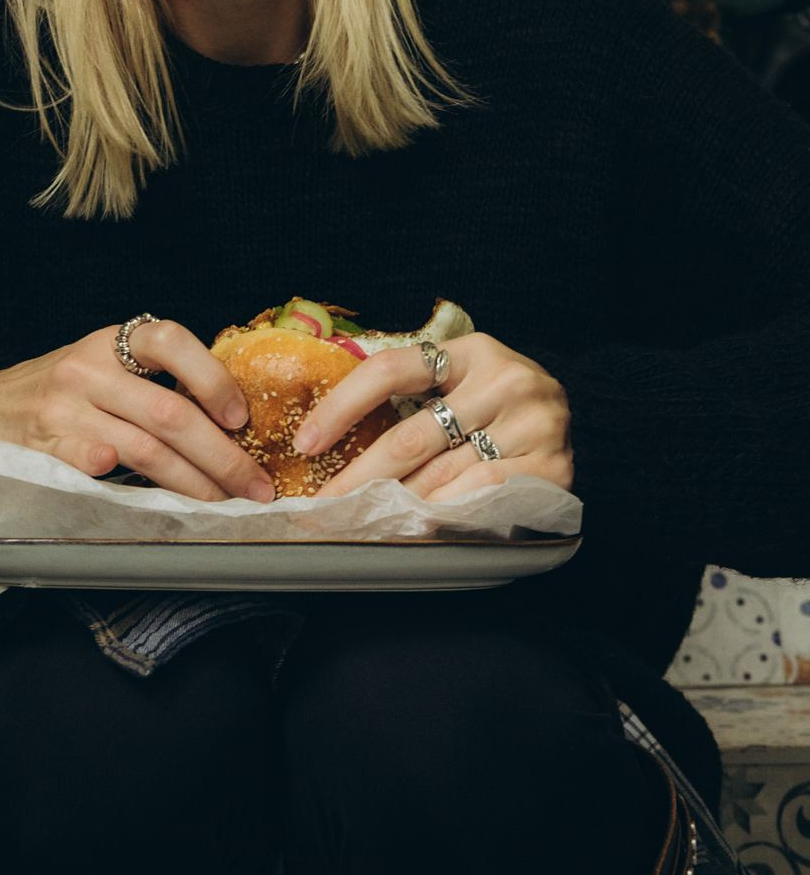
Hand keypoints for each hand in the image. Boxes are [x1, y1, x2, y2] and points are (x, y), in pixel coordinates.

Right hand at [0, 320, 275, 503]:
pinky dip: (133, 489)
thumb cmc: (67, 388)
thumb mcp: (108, 363)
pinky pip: (100, 471)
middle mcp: (90, 369)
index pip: (171, 341)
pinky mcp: (48, 448)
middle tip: (254, 485)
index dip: (213, 378)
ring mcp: (66, 409)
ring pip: (146, 451)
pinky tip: (163, 507)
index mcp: (114, 341)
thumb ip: (156, 378)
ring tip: (223, 504)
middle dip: (222, 455)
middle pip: (170, 412)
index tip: (241, 417)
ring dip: (194, 484)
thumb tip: (233, 418)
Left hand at [292, 331, 572, 501]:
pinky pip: (478, 495)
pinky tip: (414, 524)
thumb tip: (326, 436)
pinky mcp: (551, 466)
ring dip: (394, 503)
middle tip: (323, 504)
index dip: (342, 406)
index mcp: (471, 350)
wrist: (568, 419)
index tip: (305, 441)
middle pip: (411, 436)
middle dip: (358, 476)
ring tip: (359, 520)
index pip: (390, 370)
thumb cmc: (494, 402)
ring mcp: (531, 423)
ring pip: (441, 474)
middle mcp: (504, 380)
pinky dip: (441, 512)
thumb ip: (411, 394)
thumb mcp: (458, 380)